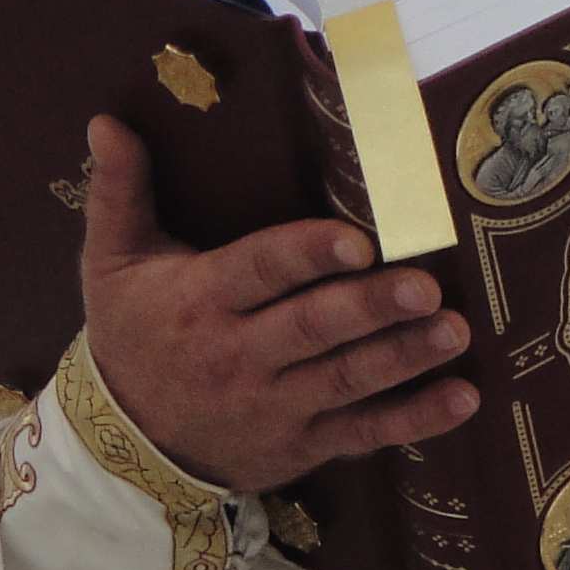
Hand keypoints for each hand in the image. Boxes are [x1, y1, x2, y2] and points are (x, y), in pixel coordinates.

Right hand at [76, 116, 477, 494]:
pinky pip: (363, 433)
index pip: (259, 273)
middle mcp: (239, 356)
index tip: (357, 242)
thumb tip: (108, 122)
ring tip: (454, 330)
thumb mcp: (110, 264)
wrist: (126, 447)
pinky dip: (415, 420)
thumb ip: (118, 192)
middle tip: (425, 286)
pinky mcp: (302, 445)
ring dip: (404, 357)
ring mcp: (275, 407)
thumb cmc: (130, 334)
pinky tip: (461, 397)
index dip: (307, 256)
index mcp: (200, 301)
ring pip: (346, 380)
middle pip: (312, 329)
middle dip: (370, 309)